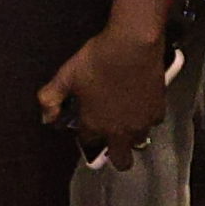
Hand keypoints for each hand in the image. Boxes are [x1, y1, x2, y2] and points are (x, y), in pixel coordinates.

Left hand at [39, 19, 176, 161]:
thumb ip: (50, 98)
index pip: (88, 141)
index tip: (86, 120)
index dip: (86, 132)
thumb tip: (46, 118)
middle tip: (111, 137)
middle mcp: (120, 131)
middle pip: (121, 161)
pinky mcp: (158, 110)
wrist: (133, 44)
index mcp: (95, 125)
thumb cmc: (97, 59)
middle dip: (115, 155)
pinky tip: (140, 103)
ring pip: (138, 142)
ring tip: (126, 116)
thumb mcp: (66, 75)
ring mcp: (142, 123)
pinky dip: (147, 117)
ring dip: (132, 135)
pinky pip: (153, 122)